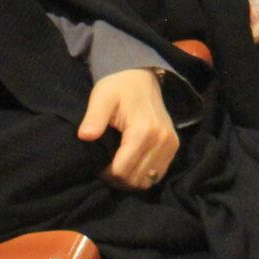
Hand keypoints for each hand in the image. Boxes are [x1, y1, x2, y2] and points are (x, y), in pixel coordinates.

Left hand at [79, 69, 178, 189]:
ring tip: (118, 165)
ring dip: (131, 179)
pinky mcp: (174, 146)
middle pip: (135, 179)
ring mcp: (170, 144)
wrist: (141, 77)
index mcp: (143, 130)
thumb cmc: (118, 87)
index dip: (105, 174)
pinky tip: (132, 163)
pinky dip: (144, 174)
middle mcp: (161, 139)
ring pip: (148, 180)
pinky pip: (158, 174)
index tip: (98, 164)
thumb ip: (94, 118)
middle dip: (117, 179)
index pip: (122, 170)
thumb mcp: (101, 98)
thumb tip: (85, 136)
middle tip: (105, 166)